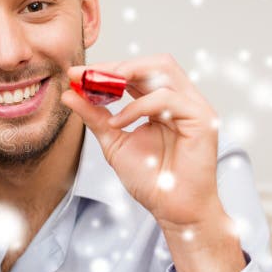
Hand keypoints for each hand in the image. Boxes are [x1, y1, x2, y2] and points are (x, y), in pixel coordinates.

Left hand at [61, 55, 224, 228]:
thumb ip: (94, 116)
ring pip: (163, 69)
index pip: (136, 73)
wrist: (170, 208)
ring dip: (127, 74)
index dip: (106, 70)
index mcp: (162, 103)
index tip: (75, 74)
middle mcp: (180, 100)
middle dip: (115, 66)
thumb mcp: (112, 141)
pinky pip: (167, 98)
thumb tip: (69, 94)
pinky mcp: (202, 119)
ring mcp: (193, 107)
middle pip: (152, 63)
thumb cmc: (149, 179)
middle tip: (85, 75)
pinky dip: (137, 106)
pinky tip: (119, 122)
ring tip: (99, 89)